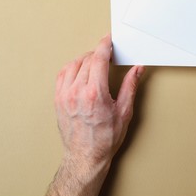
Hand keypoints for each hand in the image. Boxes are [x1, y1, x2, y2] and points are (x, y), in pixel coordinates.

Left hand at [55, 35, 144, 167]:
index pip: (99, 59)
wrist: (85, 156)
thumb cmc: (105, 139)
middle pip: (86, 59)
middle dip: (98, 53)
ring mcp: (64, 96)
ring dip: (85, 59)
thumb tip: (137, 70)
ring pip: (73, 65)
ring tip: (95, 63)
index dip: (105, 45)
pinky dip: (72, 68)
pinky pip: (62, 75)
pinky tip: (80, 71)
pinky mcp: (58, 100)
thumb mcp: (124, 112)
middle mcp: (77, 92)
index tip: (109, 39)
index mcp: (95, 94)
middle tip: (107, 55)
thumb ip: (130, 86)